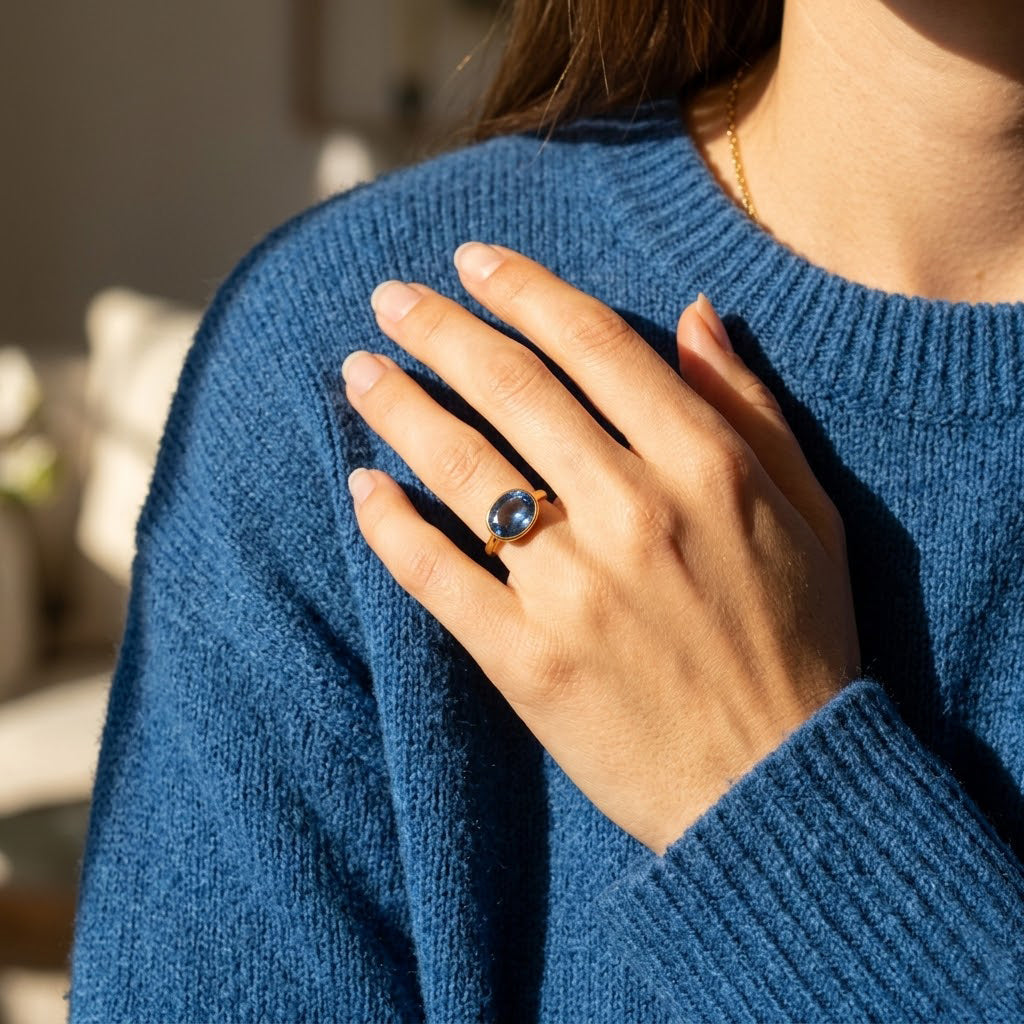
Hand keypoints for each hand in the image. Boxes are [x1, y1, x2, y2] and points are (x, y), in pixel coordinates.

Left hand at [342, 243, 860, 854]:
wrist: (777, 787)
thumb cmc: (800, 642)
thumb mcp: (809, 510)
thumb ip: (749, 405)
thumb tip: (694, 313)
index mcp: (704, 464)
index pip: (593, 343)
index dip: (523, 289)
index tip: (472, 261)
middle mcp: (632, 512)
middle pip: (512, 389)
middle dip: (439, 330)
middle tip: (387, 298)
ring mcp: (572, 588)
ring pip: (462, 469)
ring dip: (398, 408)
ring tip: (357, 372)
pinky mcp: (526, 661)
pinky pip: (436, 576)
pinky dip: (390, 526)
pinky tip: (361, 486)